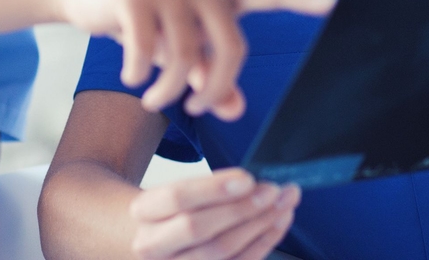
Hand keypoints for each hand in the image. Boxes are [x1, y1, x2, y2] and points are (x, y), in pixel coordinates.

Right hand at [56, 0, 334, 120]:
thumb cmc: (145, 22)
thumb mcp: (180, 50)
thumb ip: (210, 76)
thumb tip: (236, 109)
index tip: (333, 2)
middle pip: (232, 47)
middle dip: (215, 90)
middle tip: (197, 110)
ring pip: (186, 56)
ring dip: (169, 92)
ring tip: (155, 100)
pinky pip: (147, 50)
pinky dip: (139, 75)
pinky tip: (132, 77)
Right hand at [129, 168, 299, 259]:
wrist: (158, 243)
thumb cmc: (175, 212)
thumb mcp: (178, 191)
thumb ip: (211, 187)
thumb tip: (255, 184)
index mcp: (144, 211)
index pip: (177, 197)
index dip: (214, 189)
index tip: (248, 178)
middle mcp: (152, 244)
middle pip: (198, 228)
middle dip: (241, 209)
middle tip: (273, 191)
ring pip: (221, 251)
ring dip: (259, 226)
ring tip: (284, 204)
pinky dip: (263, 243)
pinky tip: (278, 223)